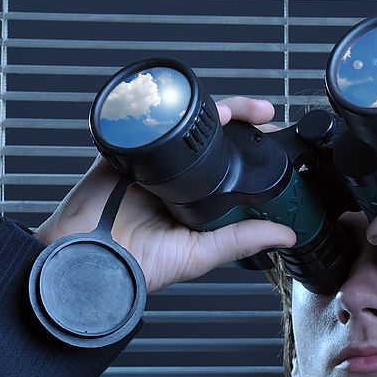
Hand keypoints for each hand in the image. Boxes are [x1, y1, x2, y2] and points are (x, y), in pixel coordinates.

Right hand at [33, 97, 295, 292]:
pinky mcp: (127, 151)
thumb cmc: (136, 266)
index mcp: (196, 200)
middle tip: (268, 115)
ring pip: (187, 124)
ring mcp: (153, 161)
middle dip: (243, 120)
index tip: (278, 143)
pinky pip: (149, 121)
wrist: (89, 261)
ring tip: (243, 112)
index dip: (254, 151)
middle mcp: (177, 178)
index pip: (231, 166)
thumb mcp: (199, 255)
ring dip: (216, 111)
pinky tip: (195, 111)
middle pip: (213, 137)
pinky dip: (170, 111)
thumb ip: (240, 241)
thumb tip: (287, 235)